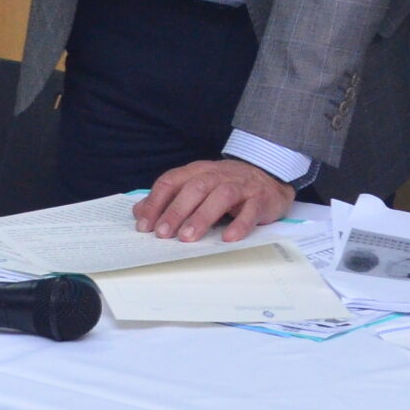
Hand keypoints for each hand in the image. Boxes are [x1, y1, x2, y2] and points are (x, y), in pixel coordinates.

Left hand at [132, 158, 292, 242]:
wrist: (270, 178)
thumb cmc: (227, 186)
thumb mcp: (196, 187)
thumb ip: (169, 198)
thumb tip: (139, 212)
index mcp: (198, 172)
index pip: (172, 181)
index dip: (156, 202)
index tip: (144, 226)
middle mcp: (218, 175)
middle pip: (195, 188)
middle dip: (176, 211)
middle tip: (162, 234)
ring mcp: (240, 186)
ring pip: (221, 196)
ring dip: (202, 217)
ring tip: (188, 238)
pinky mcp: (260, 199)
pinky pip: (250, 210)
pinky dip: (239, 224)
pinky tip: (228, 238)